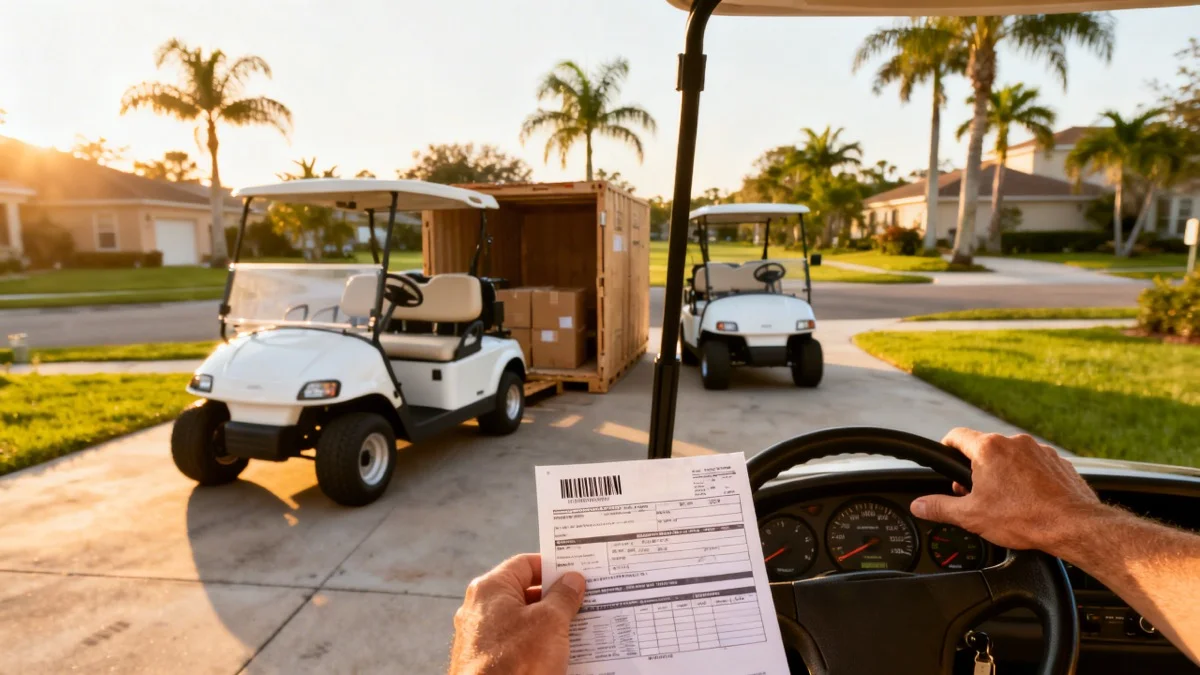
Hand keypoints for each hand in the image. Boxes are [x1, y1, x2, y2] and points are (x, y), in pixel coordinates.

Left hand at [448, 554, 585, 674]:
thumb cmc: (515, 662)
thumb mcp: (550, 622)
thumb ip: (563, 596)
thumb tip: (572, 581)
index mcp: (490, 589)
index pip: (525, 564)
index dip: (552, 567)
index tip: (575, 573)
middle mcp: (480, 609)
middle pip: (524, 593)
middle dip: (555, 598)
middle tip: (583, 602)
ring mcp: (481, 637)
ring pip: (523, 621)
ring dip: (550, 624)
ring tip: (578, 629)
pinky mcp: (487, 661)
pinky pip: (517, 645)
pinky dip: (538, 645)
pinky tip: (560, 653)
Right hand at [911, 428, 1104, 554]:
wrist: (1074, 526)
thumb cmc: (1024, 519)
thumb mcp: (972, 516)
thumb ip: (940, 507)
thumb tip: (919, 505)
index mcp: (988, 448)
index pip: (956, 436)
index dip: (945, 447)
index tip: (945, 459)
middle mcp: (1014, 442)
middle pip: (984, 448)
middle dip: (975, 469)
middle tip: (975, 494)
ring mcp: (1039, 450)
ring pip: (1011, 456)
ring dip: (1003, 472)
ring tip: (1005, 501)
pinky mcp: (1058, 462)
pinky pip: (1034, 465)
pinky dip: (1027, 478)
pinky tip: (1028, 500)